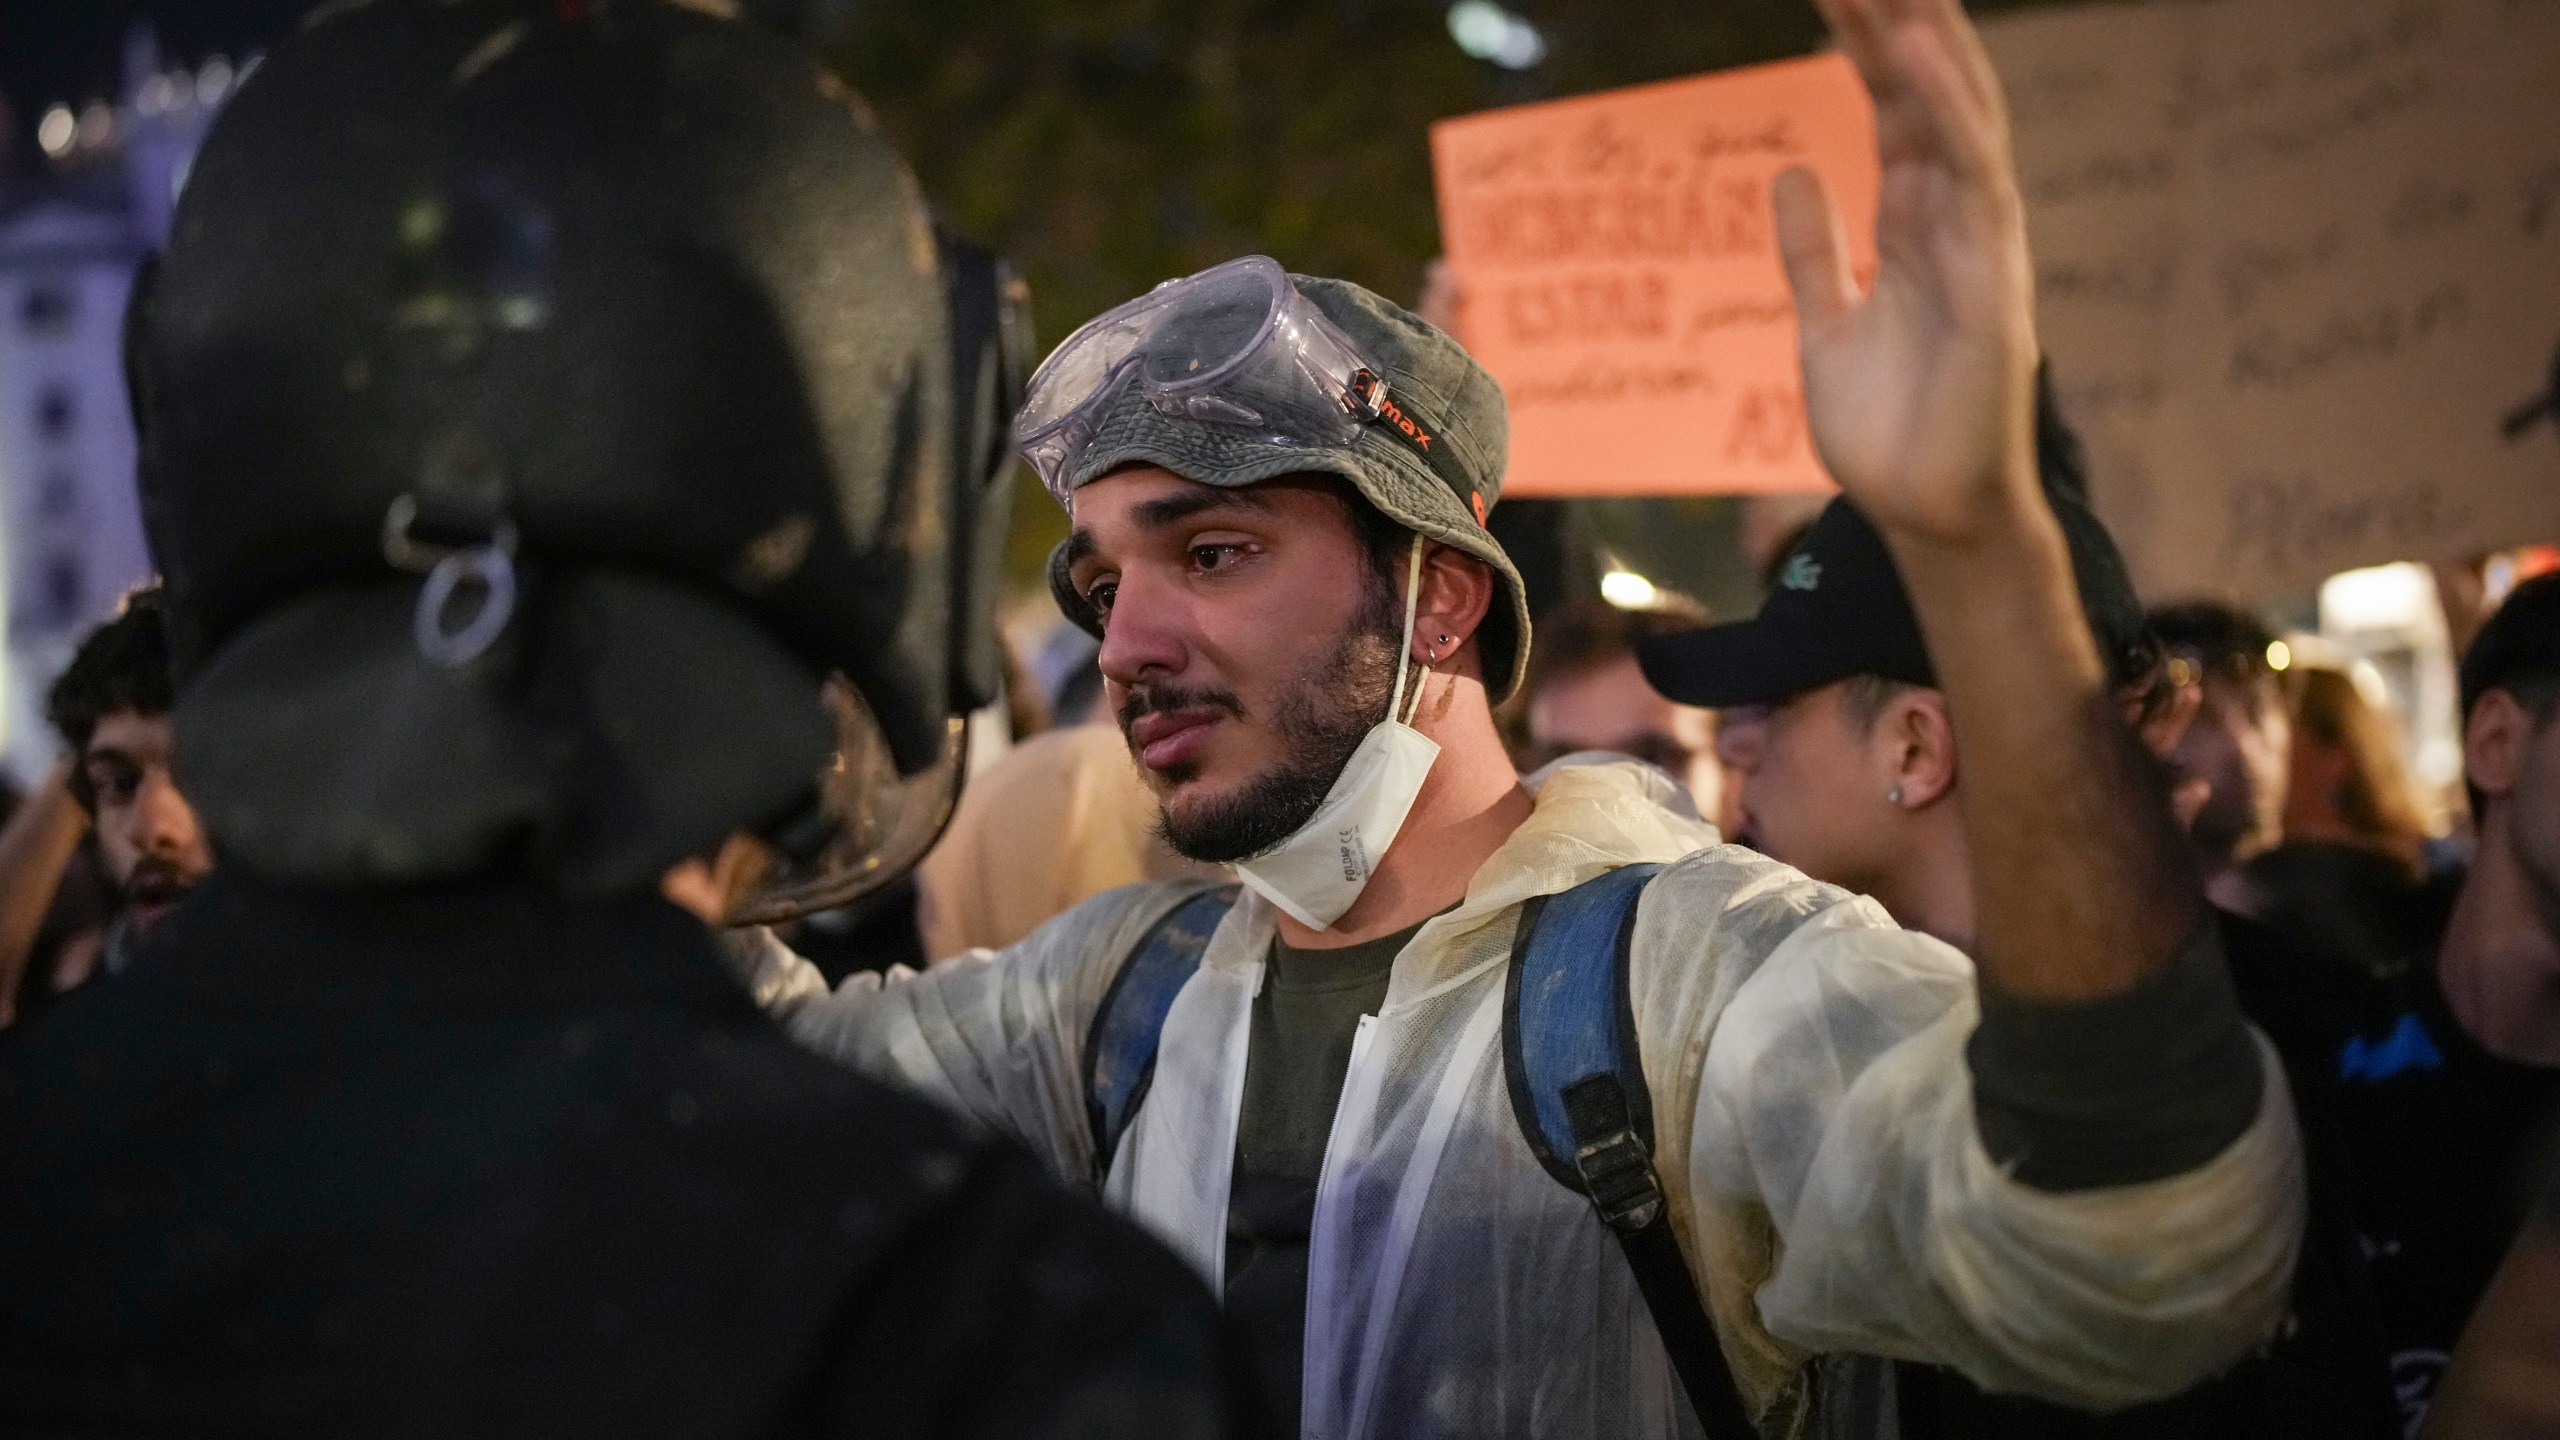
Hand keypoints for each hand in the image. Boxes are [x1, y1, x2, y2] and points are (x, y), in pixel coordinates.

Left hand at [1778, 0, 2038, 544]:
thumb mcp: (1824, 323)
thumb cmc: (1887, 429)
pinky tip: (1914, 49)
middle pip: (1925, 93)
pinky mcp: (1992, 272)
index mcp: (1914, 225)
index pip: (1892, 110)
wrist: (1923, 512)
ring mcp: (1979, 239)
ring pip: (1957, 112)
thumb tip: (1792, 173)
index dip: (1864, 44)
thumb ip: (1813, 250)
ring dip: (1925, 38)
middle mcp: (1954, 218)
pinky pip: (1972, 170)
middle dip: (1895, 20)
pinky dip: (1946, 106)